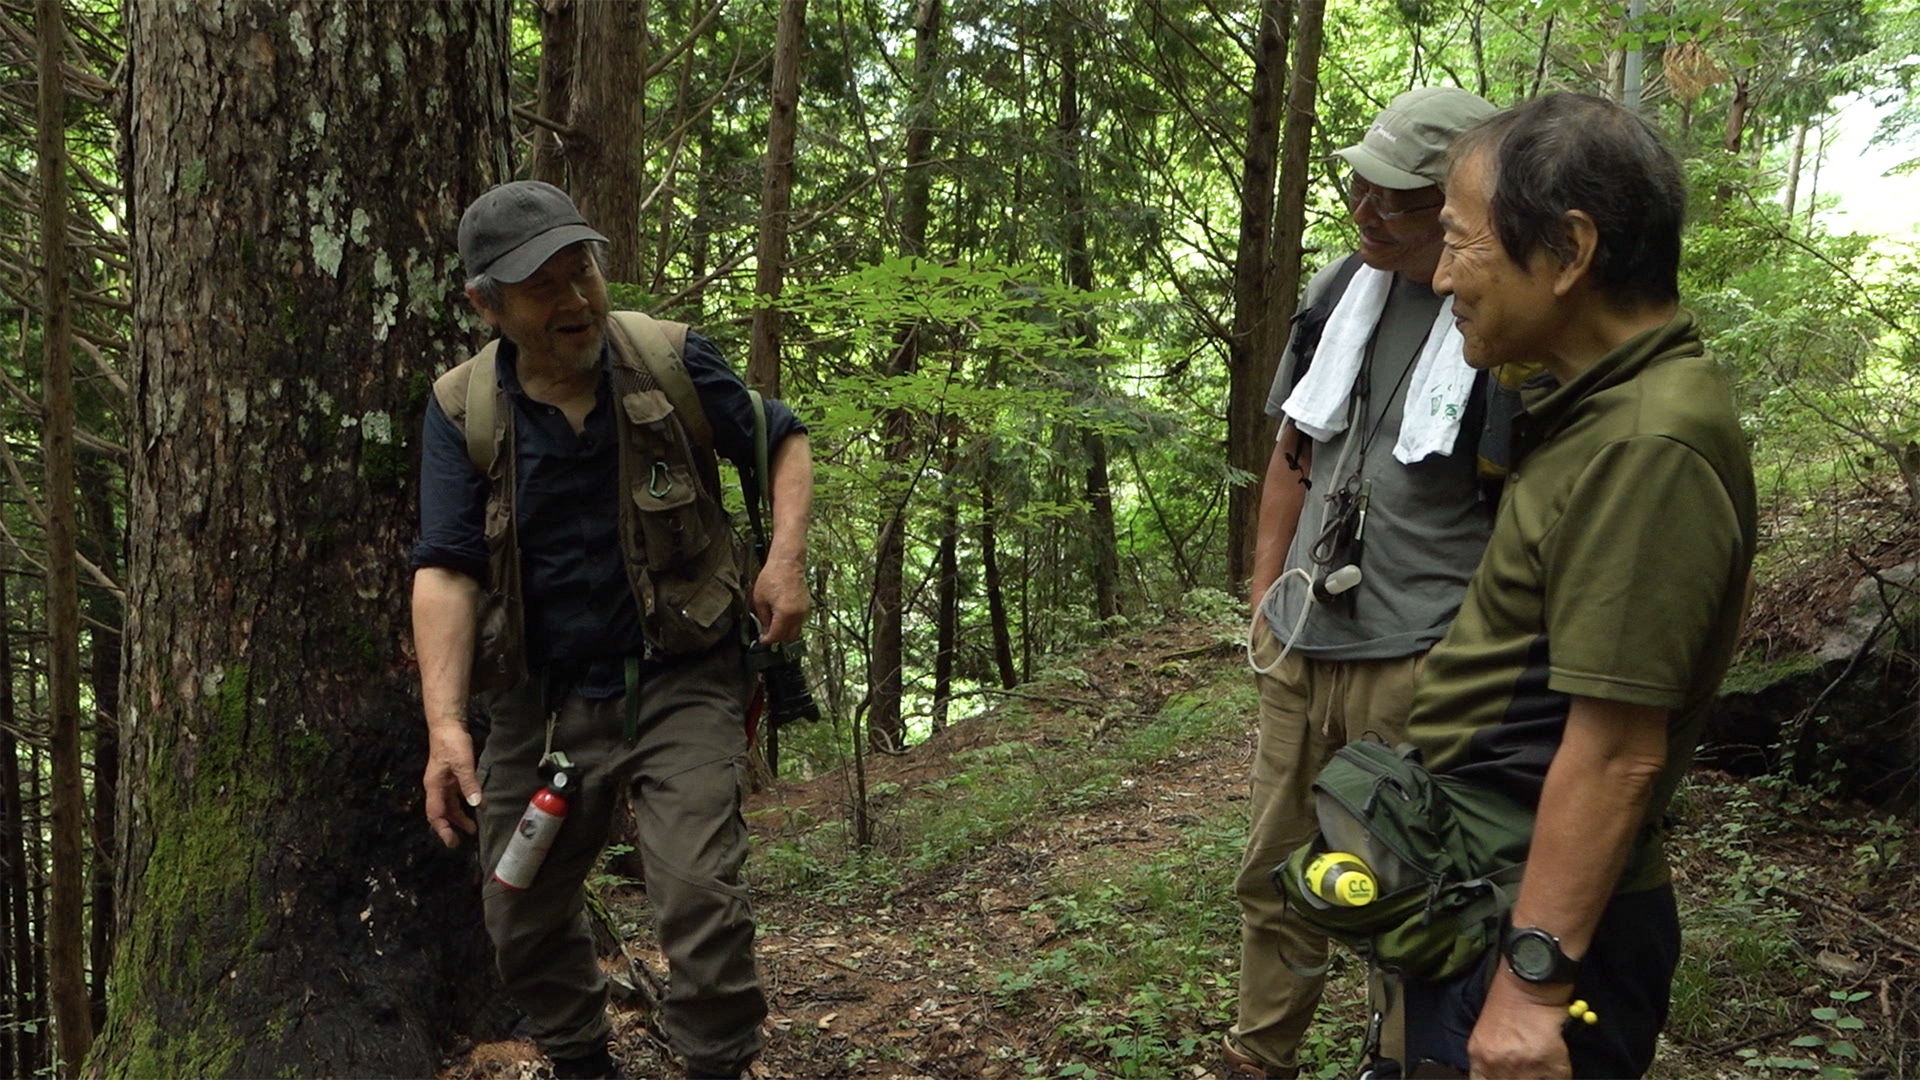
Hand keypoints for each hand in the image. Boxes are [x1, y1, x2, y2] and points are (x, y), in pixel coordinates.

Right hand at [423, 724, 481, 847]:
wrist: (447, 725)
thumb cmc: (452, 743)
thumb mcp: (462, 764)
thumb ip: (469, 785)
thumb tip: (476, 805)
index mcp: (434, 786)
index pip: (435, 814)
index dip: (443, 829)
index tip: (452, 841)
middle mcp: (436, 787)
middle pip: (441, 812)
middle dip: (450, 827)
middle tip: (460, 841)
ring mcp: (443, 782)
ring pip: (449, 805)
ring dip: (459, 817)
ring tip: (472, 828)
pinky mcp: (451, 776)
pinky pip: (456, 795)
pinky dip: (464, 803)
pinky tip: (476, 807)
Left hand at [752, 557, 808, 645]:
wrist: (787, 563)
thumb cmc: (772, 577)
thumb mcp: (760, 599)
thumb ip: (763, 619)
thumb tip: (764, 631)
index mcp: (785, 613)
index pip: (777, 636)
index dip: (767, 641)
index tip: (761, 641)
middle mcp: (797, 614)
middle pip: (789, 638)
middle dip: (777, 638)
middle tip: (767, 633)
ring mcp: (804, 611)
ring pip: (796, 631)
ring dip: (785, 631)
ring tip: (774, 622)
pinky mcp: (807, 606)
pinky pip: (799, 622)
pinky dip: (791, 623)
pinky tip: (781, 615)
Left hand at [1469, 971, 1573, 1079]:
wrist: (1529, 982)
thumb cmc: (1508, 1001)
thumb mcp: (1487, 1033)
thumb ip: (1491, 1059)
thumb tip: (1502, 1076)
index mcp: (1479, 1056)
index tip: (1507, 1077)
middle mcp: (1496, 1064)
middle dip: (1521, 1078)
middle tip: (1528, 1071)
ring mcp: (1522, 1065)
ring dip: (1539, 1077)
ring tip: (1541, 1067)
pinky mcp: (1549, 1063)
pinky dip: (1559, 1075)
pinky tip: (1556, 1066)